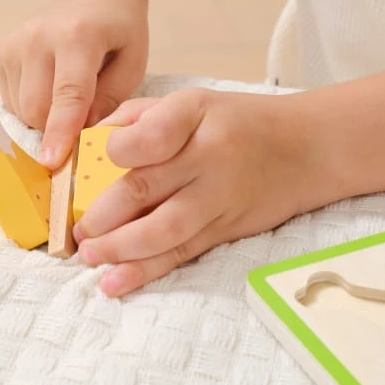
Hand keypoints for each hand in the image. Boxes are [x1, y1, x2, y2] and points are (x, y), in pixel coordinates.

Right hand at [0, 0, 149, 168]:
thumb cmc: (119, 30)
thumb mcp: (133, 62)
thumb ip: (111, 99)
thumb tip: (82, 133)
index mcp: (78, 37)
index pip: (68, 93)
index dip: (61, 131)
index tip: (52, 161)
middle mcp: (37, 38)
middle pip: (37, 109)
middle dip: (59, 129)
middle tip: (85, 119)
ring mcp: (14, 44)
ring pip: (21, 110)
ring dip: (46, 118)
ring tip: (70, 94)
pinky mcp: (1, 52)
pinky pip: (11, 102)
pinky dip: (32, 106)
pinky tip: (51, 86)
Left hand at [72, 88, 308, 295]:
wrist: (307, 148)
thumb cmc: (241, 122)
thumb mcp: (194, 102)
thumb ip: (140, 117)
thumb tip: (88, 143)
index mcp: (196, 114)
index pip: (149, 134)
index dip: (115, 152)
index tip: (91, 164)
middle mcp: (209, 156)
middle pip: (146, 188)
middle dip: (102, 215)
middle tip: (76, 230)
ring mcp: (220, 196)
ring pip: (164, 229)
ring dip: (120, 249)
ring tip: (90, 258)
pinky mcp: (227, 228)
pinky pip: (183, 252)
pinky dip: (147, 270)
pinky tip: (116, 282)